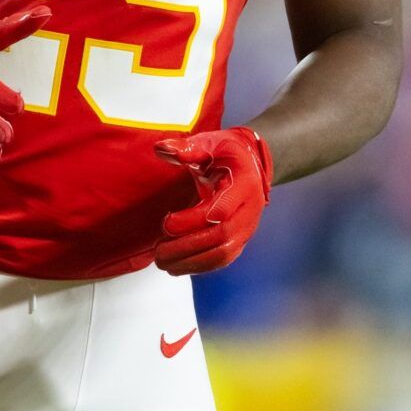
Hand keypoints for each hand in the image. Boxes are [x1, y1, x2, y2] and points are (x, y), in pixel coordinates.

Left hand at [151, 127, 272, 274]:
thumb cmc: (227, 154)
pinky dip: (199, 267)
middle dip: (187, 246)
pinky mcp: (240, 240)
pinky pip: (222, 260)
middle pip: (222, 236)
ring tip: (163, 262)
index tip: (168, 223)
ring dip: (191, 262)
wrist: (250, 165)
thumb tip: (161, 148)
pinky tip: (176, 267)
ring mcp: (247, 228)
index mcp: (243, 184)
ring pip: (223, 254)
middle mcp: (249, 210)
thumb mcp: (209, 143)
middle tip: (159, 250)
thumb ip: (187, 148)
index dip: (195, 219)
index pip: (223, 209)